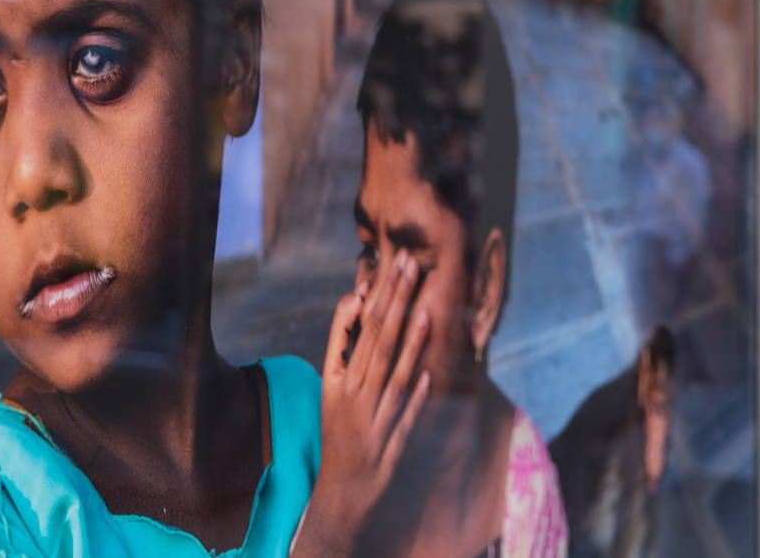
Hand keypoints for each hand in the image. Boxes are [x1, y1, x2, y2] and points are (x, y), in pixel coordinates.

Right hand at [293, 250, 430, 555]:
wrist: (340, 494)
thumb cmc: (339, 433)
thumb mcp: (331, 387)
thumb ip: (344, 346)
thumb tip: (358, 301)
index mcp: (337, 380)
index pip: (357, 329)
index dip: (376, 297)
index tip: (390, 268)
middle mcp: (352, 397)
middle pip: (377, 342)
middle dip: (396, 302)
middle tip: (411, 266)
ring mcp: (372, 421)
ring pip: (393, 375)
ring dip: (410, 343)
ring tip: (425, 311)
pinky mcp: (389, 445)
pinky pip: (404, 417)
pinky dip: (416, 398)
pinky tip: (428, 377)